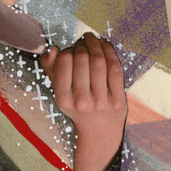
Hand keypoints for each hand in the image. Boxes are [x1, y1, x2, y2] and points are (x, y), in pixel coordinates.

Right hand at [39, 32, 127, 155]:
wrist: (98, 131)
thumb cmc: (76, 105)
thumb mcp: (60, 91)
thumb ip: (51, 69)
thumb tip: (52, 49)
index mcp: (63, 99)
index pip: (64, 62)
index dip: (67, 49)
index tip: (70, 49)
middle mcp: (82, 102)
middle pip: (82, 59)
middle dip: (82, 44)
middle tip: (83, 41)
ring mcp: (102, 102)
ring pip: (99, 62)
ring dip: (96, 44)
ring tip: (92, 39)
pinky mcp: (119, 100)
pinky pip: (115, 69)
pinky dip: (110, 52)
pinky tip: (105, 44)